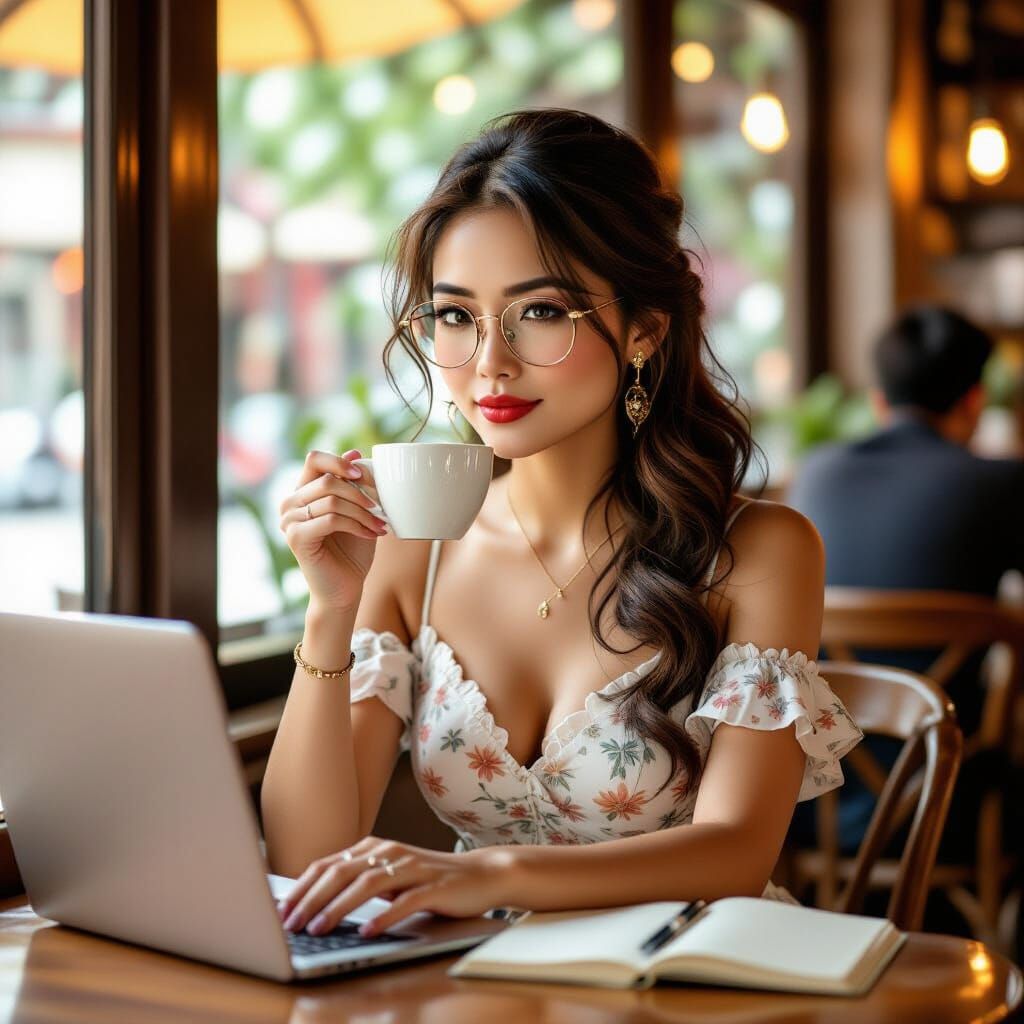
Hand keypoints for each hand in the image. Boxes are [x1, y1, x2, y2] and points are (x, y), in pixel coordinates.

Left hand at [276, 836, 514, 938]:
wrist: (481, 875)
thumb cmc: (429, 880)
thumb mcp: (389, 877)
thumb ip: (359, 882)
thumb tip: (313, 904)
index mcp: (375, 848)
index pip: (328, 865)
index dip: (301, 888)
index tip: (281, 911)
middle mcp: (390, 852)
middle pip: (341, 872)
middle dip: (311, 899)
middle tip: (290, 924)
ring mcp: (412, 868)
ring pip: (367, 883)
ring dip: (339, 907)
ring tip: (319, 929)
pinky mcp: (434, 887)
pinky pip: (405, 901)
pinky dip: (383, 916)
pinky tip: (367, 931)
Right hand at [278, 449, 388, 611]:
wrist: (345, 588)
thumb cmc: (352, 550)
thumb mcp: (358, 510)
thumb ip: (353, 483)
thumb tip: (354, 450)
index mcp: (303, 491)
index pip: (314, 459)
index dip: (339, 461)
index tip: (362, 474)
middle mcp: (290, 503)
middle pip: (328, 480)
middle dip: (360, 493)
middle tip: (381, 509)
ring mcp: (289, 520)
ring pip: (331, 500)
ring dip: (363, 512)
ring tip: (381, 525)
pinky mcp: (295, 538)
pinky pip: (331, 520)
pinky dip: (357, 525)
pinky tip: (372, 534)